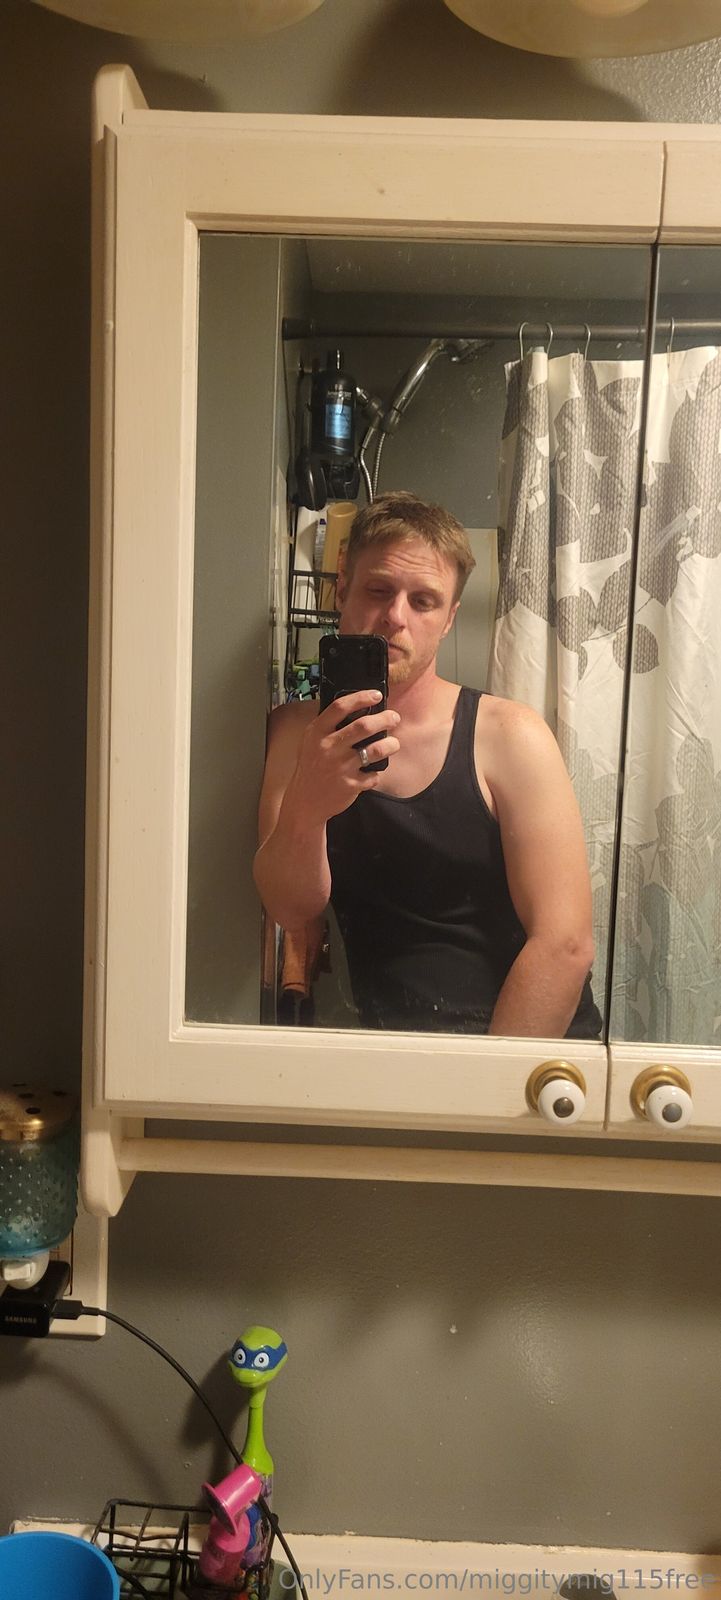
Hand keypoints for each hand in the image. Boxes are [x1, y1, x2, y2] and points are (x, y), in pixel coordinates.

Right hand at [289, 690, 400, 823]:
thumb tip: (354, 707)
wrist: (305, 800)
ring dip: (390, 744)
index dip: (360, 698)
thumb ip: (327, 726)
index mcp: (317, 733)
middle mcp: (328, 747)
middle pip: (363, 726)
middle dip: (385, 719)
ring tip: (393, 743)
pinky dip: (376, 772)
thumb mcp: (310, 742)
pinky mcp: (350, 785)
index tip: (376, 695)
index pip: (340, 707)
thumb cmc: (312, 767)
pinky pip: (373, 775)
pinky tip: (373, 771)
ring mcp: (340, 767)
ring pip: (375, 750)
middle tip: (394, 718)